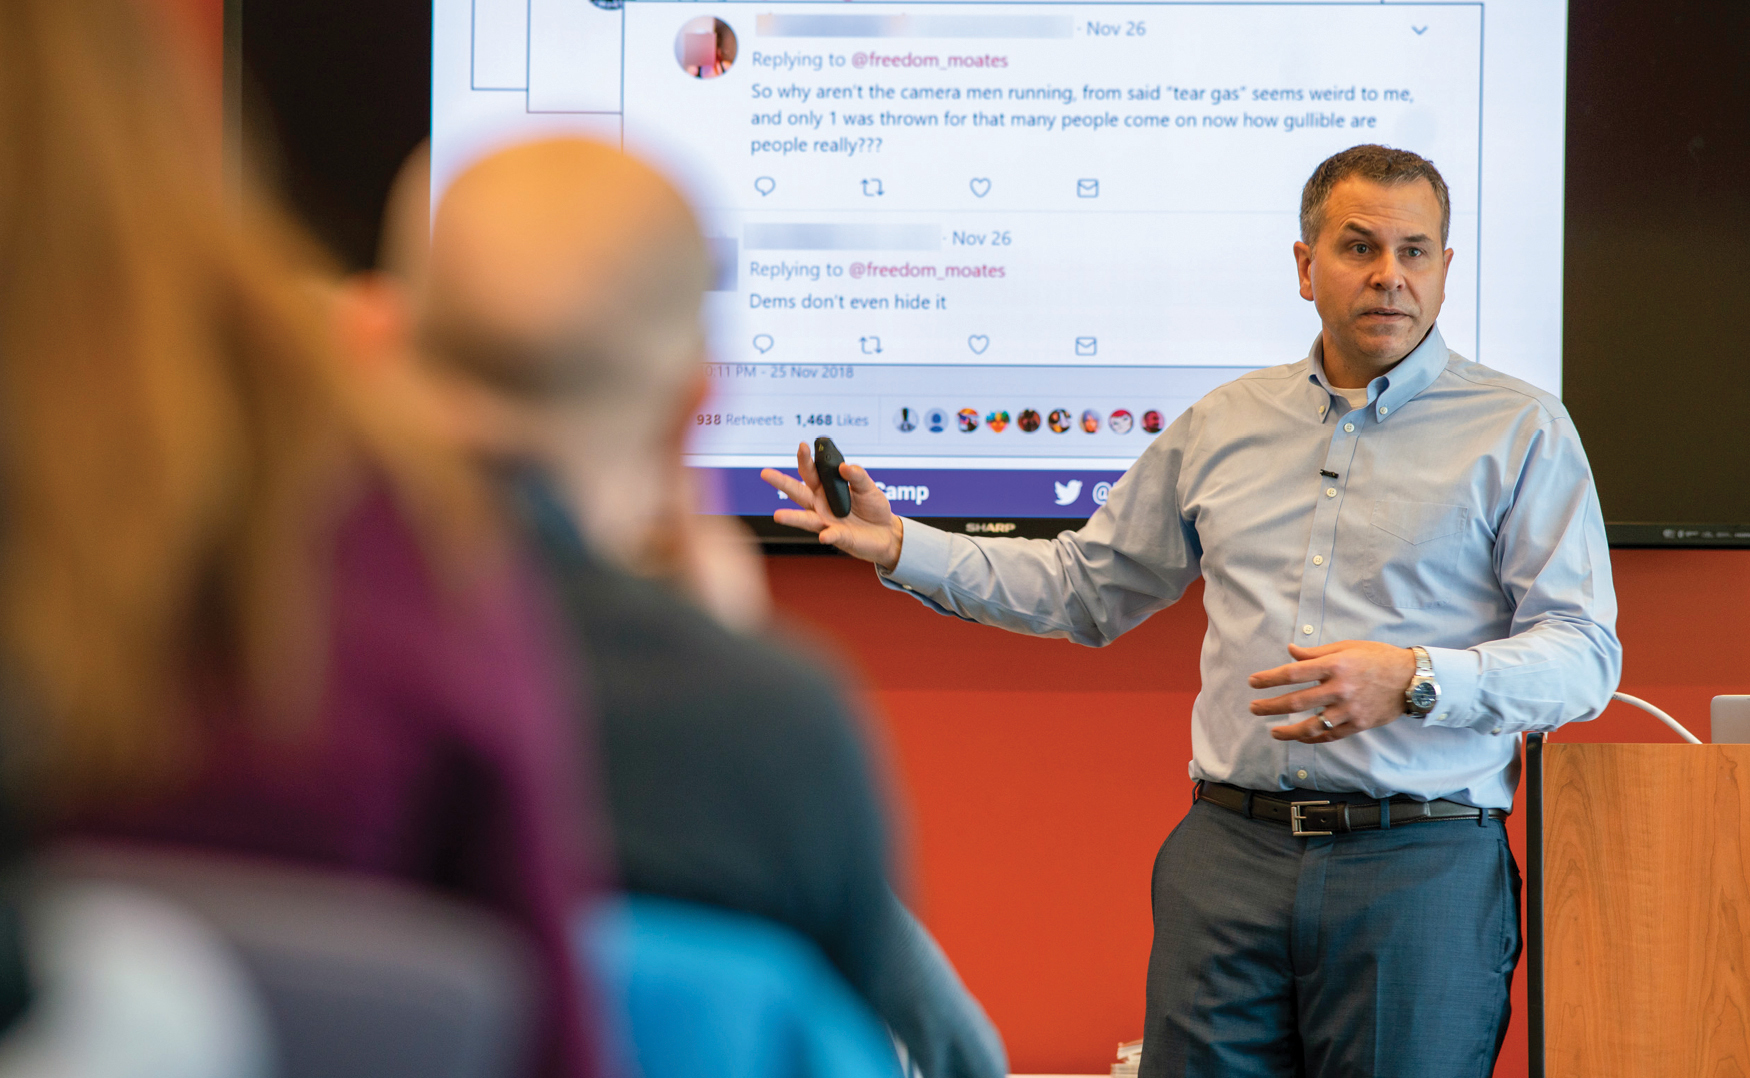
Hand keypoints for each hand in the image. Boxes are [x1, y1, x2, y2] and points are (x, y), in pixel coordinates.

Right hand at [761, 443, 904, 569]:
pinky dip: (829, 535)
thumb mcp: (869, 487)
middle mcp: (820, 505)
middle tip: (766, 473)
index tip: (802, 446)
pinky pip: (831, 535)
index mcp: (826, 489)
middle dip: (782, 482)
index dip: (805, 459)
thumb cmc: (873, 508)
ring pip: (805, 518)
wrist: (886, 533)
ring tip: (778, 515)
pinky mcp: (838, 537)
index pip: (811, 472)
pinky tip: (825, 535)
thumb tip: (844, 466)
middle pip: (797, 492)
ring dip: (792, 517)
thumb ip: (857, 476)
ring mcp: (826, 522)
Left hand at [1248, 641, 1416, 743]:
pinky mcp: (1359, 724)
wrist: (1412, 679)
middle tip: (1254, 708)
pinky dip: (1313, 738)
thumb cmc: (1378, 658)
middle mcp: (1340, 688)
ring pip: (1312, 725)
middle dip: (1271, 706)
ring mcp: (1349, 709)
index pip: (1293, 673)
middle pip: (1297, 701)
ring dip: (1289, 731)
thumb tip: (1291, 651)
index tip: (1253, 682)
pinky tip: (1301, 737)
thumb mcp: (1347, 647)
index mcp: (1335, 665)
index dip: (1269, 678)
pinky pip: (1330, 735)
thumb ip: (1316, 653)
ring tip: (1273, 731)